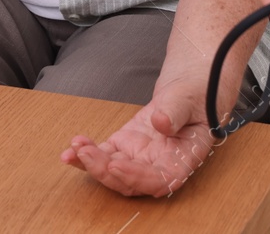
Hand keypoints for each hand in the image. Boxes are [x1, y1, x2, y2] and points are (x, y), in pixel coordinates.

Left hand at [62, 80, 215, 196]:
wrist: (188, 89)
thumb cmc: (196, 95)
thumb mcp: (189, 98)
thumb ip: (176, 111)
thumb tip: (161, 123)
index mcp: (183, 159)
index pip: (161, 179)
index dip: (137, 177)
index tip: (116, 164)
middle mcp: (159, 165)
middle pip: (131, 181)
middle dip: (105, 171)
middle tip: (86, 154)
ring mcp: (140, 157)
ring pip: (114, 171)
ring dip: (91, 164)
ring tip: (74, 149)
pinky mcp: (125, 146)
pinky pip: (104, 155)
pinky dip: (87, 154)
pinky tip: (73, 145)